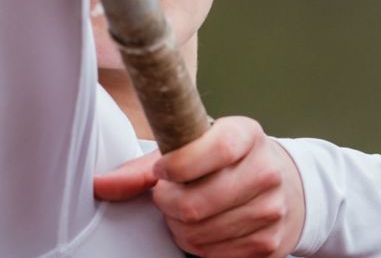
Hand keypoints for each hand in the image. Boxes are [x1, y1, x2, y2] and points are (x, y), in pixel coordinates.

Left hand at [95, 117, 304, 257]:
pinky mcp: (269, 243)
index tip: (162, 171)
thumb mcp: (194, 149)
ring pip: (200, 233)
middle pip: (196, 203)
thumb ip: (145, 167)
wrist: (280, 186)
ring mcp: (271, 209)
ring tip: (186, 211)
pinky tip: (205, 226)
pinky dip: (199, 246)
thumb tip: (100, 184)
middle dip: (168, 204)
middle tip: (167, 196)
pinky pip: (215, 255)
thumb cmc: (226, 163)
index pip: (214, 150)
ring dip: (180, 227)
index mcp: (246, 135)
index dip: (178, 165)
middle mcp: (266, 170)